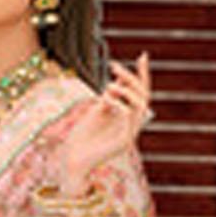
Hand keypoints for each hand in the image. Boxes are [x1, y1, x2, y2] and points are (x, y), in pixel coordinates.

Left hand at [61, 52, 151, 195]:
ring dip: (125, 89)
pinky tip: (105, 98)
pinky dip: (119, 103)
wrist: (72, 161)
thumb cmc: (81, 138)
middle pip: (143, 96)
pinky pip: (128, 115)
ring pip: (140, 104)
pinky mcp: (124, 142)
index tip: (143, 55)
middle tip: (113, 66)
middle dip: (131, 77)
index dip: (143, 75)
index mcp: (127, 119)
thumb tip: (118, 79)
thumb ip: (110, 97)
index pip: (141, 93)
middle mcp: (132, 126)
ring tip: (108, 85)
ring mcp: (130, 134)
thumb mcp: (96, 111)